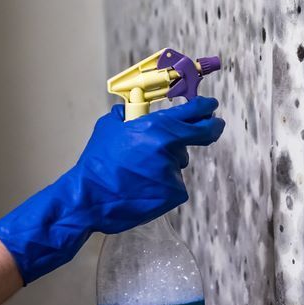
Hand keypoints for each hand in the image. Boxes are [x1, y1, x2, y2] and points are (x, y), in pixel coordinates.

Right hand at [0, 98, 224, 282]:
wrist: (89, 198)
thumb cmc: (97, 162)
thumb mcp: (108, 127)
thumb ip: (127, 116)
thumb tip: (131, 111)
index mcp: (155, 127)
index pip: (192, 112)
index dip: (205, 107)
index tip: (212, 106)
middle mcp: (169, 147)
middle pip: (197, 136)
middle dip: (207, 129)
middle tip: (214, 125)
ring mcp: (173, 171)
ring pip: (179, 163)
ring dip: (168, 164)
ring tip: (141, 172)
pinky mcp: (175, 193)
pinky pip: (175, 184)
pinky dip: (164, 185)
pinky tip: (144, 188)